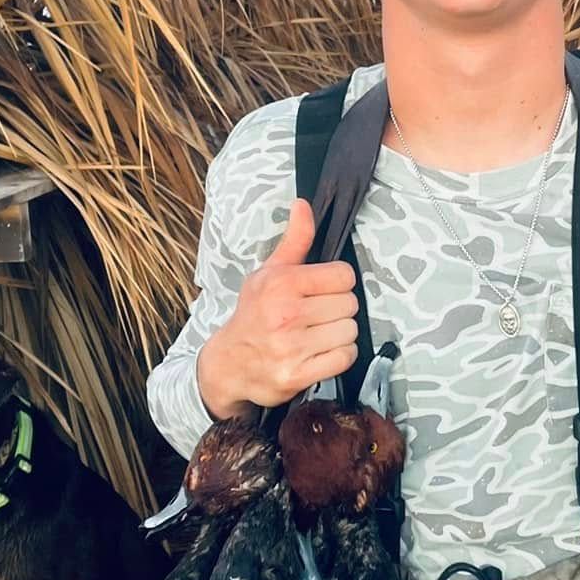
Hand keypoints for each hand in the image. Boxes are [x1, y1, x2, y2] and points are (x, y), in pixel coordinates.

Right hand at [197, 198, 359, 417]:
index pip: (344, 276)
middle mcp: (286, 314)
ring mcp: (292, 347)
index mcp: (281, 283)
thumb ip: (294, 240)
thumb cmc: (254, 313)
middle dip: (338, 309)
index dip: (338, 282)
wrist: (229, 363)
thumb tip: (304, 204)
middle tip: (318, 314)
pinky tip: (320, 352)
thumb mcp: (269, 272)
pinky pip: (344, 358)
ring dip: (340, 333)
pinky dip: (338, 356)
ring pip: (350, 331)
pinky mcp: (298, 375)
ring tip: (318, 334)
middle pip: (350, 304)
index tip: (323, 290)